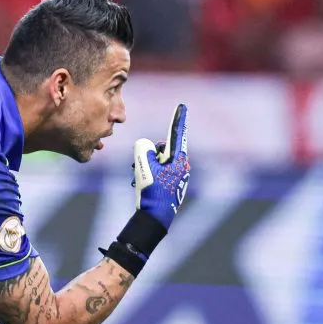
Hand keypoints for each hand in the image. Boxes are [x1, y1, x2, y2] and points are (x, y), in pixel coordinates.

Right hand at [133, 103, 190, 231]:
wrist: (155, 217)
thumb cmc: (152, 190)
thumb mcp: (144, 166)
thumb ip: (143, 148)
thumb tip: (146, 147)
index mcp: (178, 159)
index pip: (176, 134)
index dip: (178, 118)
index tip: (183, 106)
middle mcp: (181, 166)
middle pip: (162, 149)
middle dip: (149, 154)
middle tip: (141, 167)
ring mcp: (177, 176)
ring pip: (158, 162)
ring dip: (146, 166)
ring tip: (139, 178)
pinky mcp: (172, 185)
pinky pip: (158, 172)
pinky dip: (149, 175)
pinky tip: (141, 185)